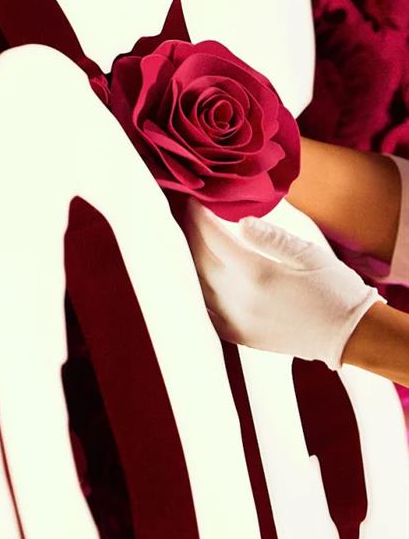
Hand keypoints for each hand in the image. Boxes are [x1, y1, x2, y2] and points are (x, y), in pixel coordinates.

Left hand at [185, 202, 384, 368]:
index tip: (194, 201)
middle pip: (199, 261)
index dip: (200, 218)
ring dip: (190, 261)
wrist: (349, 335)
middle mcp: (240, 300)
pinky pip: (206, 311)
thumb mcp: (309, 254)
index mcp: (257, 274)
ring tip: (190, 240)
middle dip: (191, 235)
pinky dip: (198, 290)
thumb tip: (241, 221)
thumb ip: (272, 238)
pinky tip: (198, 276)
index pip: (213, 239)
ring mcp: (237, 321)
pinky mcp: (239, 336)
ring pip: (198, 286)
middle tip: (188, 215)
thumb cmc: (335, 288)